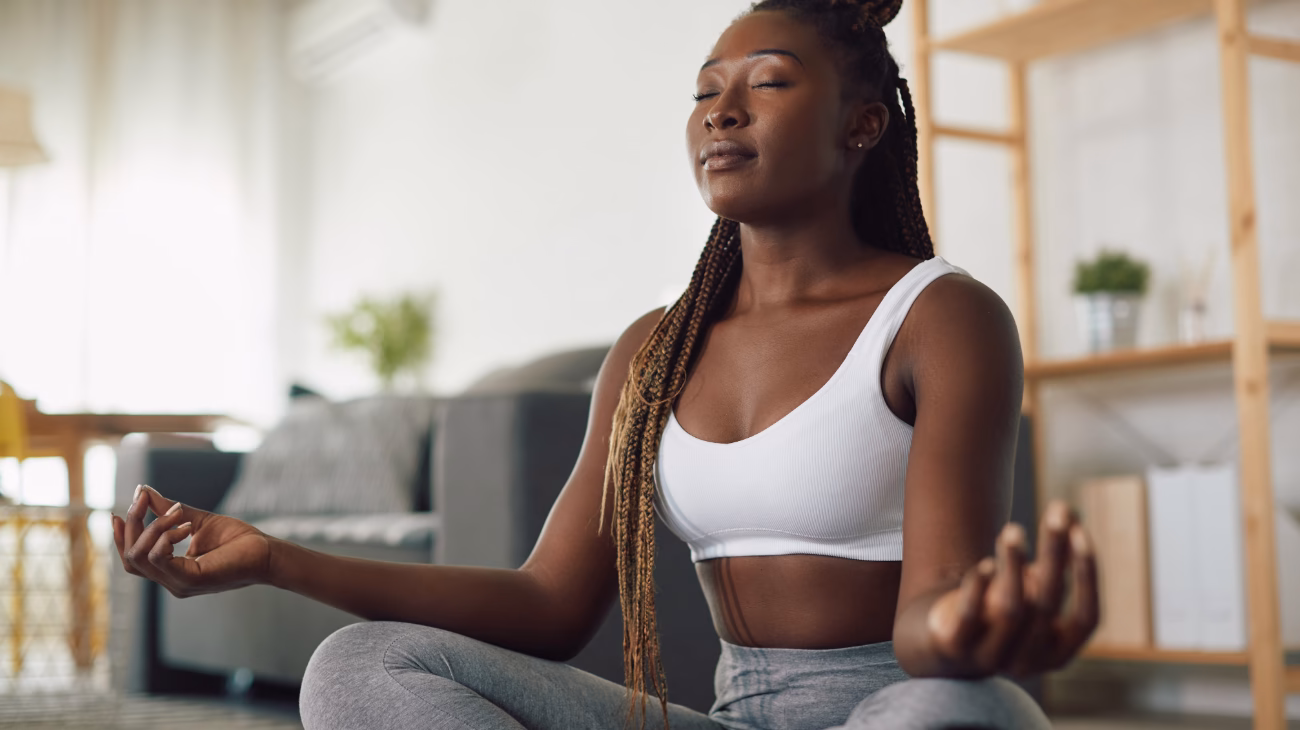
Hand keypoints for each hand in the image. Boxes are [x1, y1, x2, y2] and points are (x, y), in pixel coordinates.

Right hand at [111, 484, 272, 597]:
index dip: (120, 538)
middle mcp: (171, 582)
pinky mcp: (191, 580)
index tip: (116, 513)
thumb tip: (143, 490)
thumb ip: (168, 511)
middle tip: (142, 500)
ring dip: (151, 527)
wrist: (267, 552)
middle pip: (131, 558)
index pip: (133, 560)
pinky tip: (182, 525)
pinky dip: (164, 537)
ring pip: (140, 558)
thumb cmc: (238, 539)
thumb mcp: (196, 520)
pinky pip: (159, 560)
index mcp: (171, 571)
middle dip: (131, 526)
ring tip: (176, 512)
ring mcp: (179, 584)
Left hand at [924, 499, 1098, 677]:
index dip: (1087, 575)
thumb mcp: (1030, 588)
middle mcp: (1029, 661)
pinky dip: (980, 586)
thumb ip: (1053, 557)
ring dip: (1015, 564)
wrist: (946, 642)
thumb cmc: (1001, 609)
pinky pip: (971, 614)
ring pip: (1013, 608)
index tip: (1080, 531)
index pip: (1087, 618)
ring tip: (1013, 529)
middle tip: (1056, 510)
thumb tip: (1070, 509)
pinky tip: (986, 563)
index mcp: (1058, 653)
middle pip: (1048, 602)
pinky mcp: (956, 648)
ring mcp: (992, 658)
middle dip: (1055, 552)